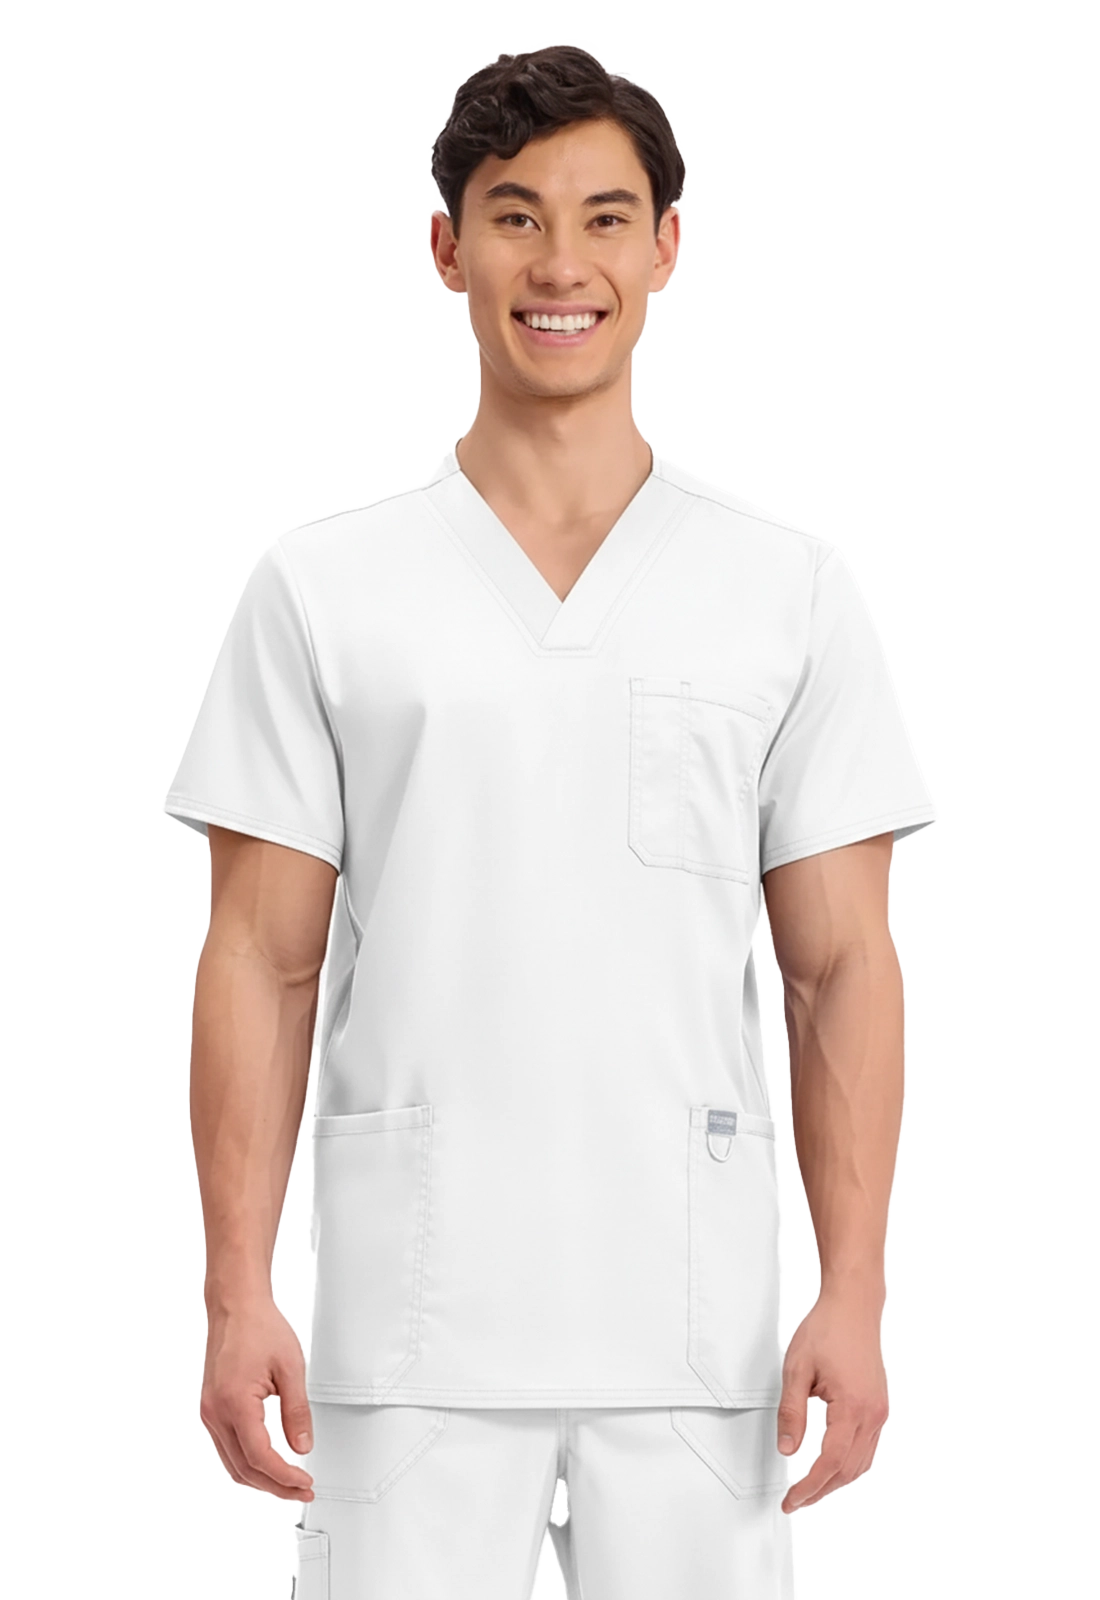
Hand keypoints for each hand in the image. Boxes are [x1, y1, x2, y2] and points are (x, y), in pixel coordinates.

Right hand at [199, 1297, 315, 1501]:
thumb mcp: (290, 1368)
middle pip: (243, 1469)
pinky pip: (226, 1448)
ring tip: (288, 1483)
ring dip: (260, 1479)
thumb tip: (303, 1447)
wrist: (235, 1306)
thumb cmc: (260, 1327)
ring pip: (232, 1464)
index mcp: (234, 1403)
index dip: (284, 1476)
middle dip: (275, 1486)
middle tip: (302, 1490)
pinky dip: (246, 1463)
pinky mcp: (211, 1409)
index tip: (305, 1482)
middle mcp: (215, 1412)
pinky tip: (266, 1464)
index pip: (260, 1457)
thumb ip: (297, 1411)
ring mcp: (209, 1412)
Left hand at [777, 1286, 890, 1513]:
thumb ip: (791, 1412)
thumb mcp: (797, 1370)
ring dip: (836, 1481)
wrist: (853, 1306)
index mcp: (852, 1407)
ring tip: (810, 1488)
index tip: (791, 1499)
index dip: (809, 1486)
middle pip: (848, 1470)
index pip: (830, 1462)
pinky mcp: (879, 1406)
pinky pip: (868, 1448)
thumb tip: (787, 1449)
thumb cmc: (827, 1330)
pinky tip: (833, 1466)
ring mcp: (879, 1412)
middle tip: (796, 1500)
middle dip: (821, 1490)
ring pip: (861, 1463)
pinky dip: (850, 1464)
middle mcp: (872, 1414)